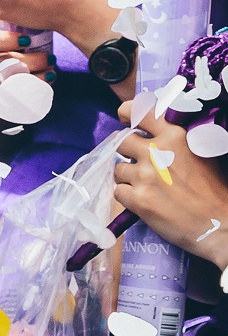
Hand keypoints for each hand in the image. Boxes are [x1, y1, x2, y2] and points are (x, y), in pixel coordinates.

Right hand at [0, 12, 49, 125]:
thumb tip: (31, 5)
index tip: (29, 39)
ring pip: (4, 87)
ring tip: (50, 75)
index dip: (8, 40)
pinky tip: (39, 90)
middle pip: (1, 66)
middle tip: (50, 59)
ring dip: (33, 82)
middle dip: (31, 63)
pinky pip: (1, 104)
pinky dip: (23, 99)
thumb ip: (0, 21)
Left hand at [113, 123, 227, 261]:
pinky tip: (146, 201)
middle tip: (140, 164)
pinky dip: (128, 197)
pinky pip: (118, 192)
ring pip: (118, 169)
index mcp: (175, 135)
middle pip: (122, 141)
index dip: (126, 114)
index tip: (125, 121)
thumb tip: (151, 135)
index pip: (138, 111)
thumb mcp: (200, 152)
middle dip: (128, 152)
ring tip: (147, 187)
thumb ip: (174, 141)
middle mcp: (157, 151)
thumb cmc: (214, 190)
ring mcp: (145, 176)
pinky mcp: (138, 199)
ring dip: (128, 177)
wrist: (220, 225)